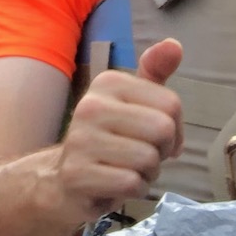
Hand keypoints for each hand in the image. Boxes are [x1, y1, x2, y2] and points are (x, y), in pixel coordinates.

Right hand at [44, 37, 184, 223]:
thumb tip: (174, 44)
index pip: (171, 104)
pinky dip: (133, 190)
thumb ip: (154, 75)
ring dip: (147, 173)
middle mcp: (91, 104)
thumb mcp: (132, 104)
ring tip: (125, 170)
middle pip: (162, 129)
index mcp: (108, 83)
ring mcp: (81, 139)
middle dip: (161, 151)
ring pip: (148, 159)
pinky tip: (115, 186)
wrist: (61, 181)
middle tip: (139, 156)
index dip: (174, 129)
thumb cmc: (108, 141)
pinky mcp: (77, 174)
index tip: (152, 137)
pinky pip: (132, 183)